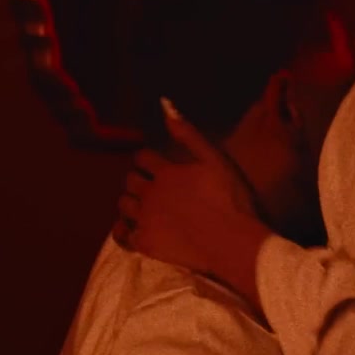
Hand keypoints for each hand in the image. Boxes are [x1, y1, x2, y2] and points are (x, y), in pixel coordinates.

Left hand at [114, 98, 265, 276]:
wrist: (231, 242)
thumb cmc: (230, 200)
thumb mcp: (215, 161)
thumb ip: (190, 137)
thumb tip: (167, 110)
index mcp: (166, 172)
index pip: (142, 157)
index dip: (146, 160)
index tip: (153, 165)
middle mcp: (150, 193)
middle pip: (130, 180)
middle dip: (137, 180)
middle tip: (150, 187)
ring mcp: (145, 219)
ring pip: (124, 205)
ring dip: (130, 203)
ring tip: (143, 208)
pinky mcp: (145, 243)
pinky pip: (123, 235)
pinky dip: (125, 231)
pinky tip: (134, 230)